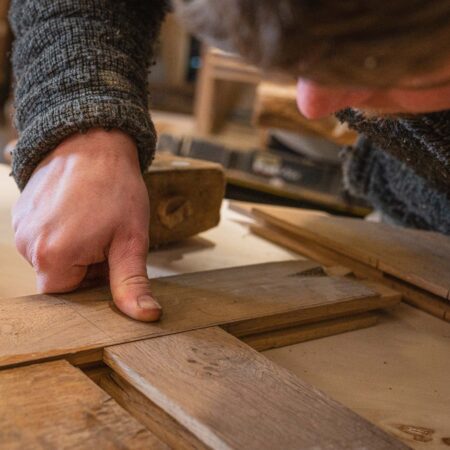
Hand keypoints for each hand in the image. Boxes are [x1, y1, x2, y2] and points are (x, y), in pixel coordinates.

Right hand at [13, 129, 160, 320]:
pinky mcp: (22, 213)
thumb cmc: (115, 186)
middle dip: (86, 267)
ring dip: (75, 249)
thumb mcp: (131, 239)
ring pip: (52, 257)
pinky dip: (63, 233)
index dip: (93, 283)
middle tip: (106, 238)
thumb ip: (132, 282)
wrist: (94, 141)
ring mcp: (21, 226)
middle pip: (59, 278)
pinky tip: (80, 212)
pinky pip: (43, 237)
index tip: (109, 260)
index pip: (68, 297)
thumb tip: (145, 315)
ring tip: (93, 221)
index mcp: (52, 256)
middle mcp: (28, 244)